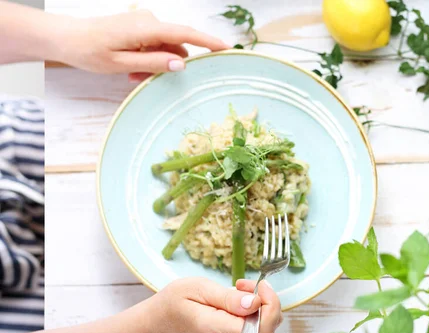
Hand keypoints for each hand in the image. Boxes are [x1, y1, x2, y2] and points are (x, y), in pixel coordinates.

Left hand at [54, 10, 229, 81]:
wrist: (66, 38)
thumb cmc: (89, 51)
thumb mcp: (121, 63)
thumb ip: (153, 63)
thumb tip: (181, 63)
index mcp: (146, 28)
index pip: (186, 34)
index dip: (208, 42)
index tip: (227, 48)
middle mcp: (149, 21)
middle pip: (175, 44)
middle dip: (168, 64)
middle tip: (143, 79)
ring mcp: (144, 23)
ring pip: (164, 47)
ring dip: (155, 64)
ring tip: (131, 76)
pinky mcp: (138, 28)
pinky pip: (154, 45)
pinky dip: (148, 58)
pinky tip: (130, 69)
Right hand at [147, 277, 282, 332]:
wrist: (162, 323)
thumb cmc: (175, 303)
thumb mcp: (198, 289)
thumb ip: (228, 299)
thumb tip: (254, 303)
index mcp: (217, 331)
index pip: (261, 328)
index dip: (271, 305)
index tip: (261, 286)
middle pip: (267, 328)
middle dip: (265, 301)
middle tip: (243, 284)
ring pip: (263, 328)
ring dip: (259, 305)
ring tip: (237, 290)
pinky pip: (254, 329)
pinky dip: (253, 312)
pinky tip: (236, 301)